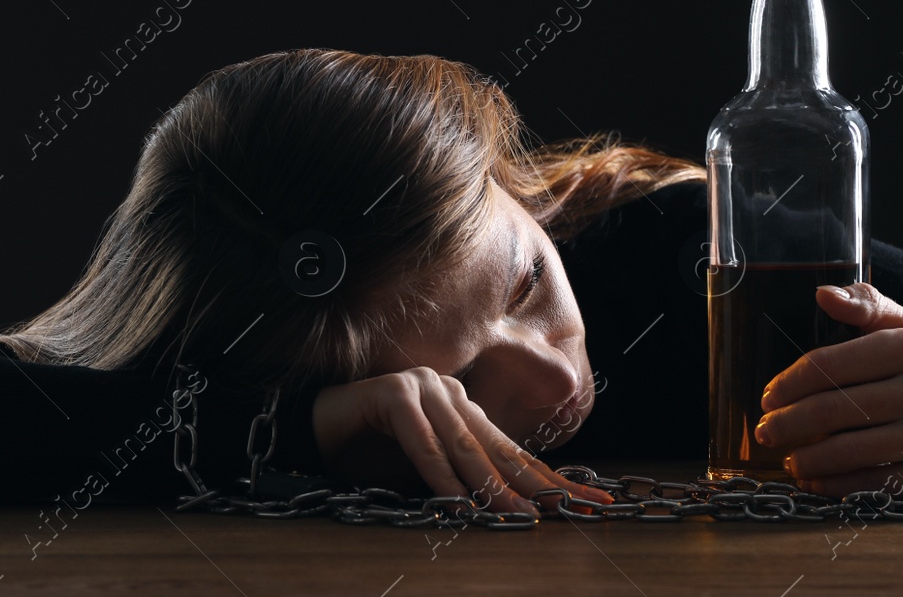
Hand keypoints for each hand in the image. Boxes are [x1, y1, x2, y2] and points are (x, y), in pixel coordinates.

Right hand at [310, 368, 612, 514]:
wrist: (312, 429)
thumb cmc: (369, 454)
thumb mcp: (426, 471)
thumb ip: (463, 478)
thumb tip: (514, 508)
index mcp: (464, 408)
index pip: (512, 450)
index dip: (550, 478)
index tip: (590, 500)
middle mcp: (450, 393)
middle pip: (499, 448)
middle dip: (540, 482)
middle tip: (577, 506)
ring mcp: (423, 388)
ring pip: (464, 447)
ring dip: (492, 486)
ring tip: (520, 515)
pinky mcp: (393, 393)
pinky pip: (422, 443)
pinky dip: (439, 477)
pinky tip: (458, 502)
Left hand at [754, 281, 902, 500]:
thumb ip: (867, 304)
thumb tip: (822, 295)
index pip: (831, 363)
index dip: (791, 382)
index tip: (768, 395)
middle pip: (835, 409)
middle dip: (789, 422)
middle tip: (765, 430)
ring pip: (850, 450)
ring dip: (807, 457)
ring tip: (787, 458)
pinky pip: (872, 483)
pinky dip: (834, 484)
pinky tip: (813, 479)